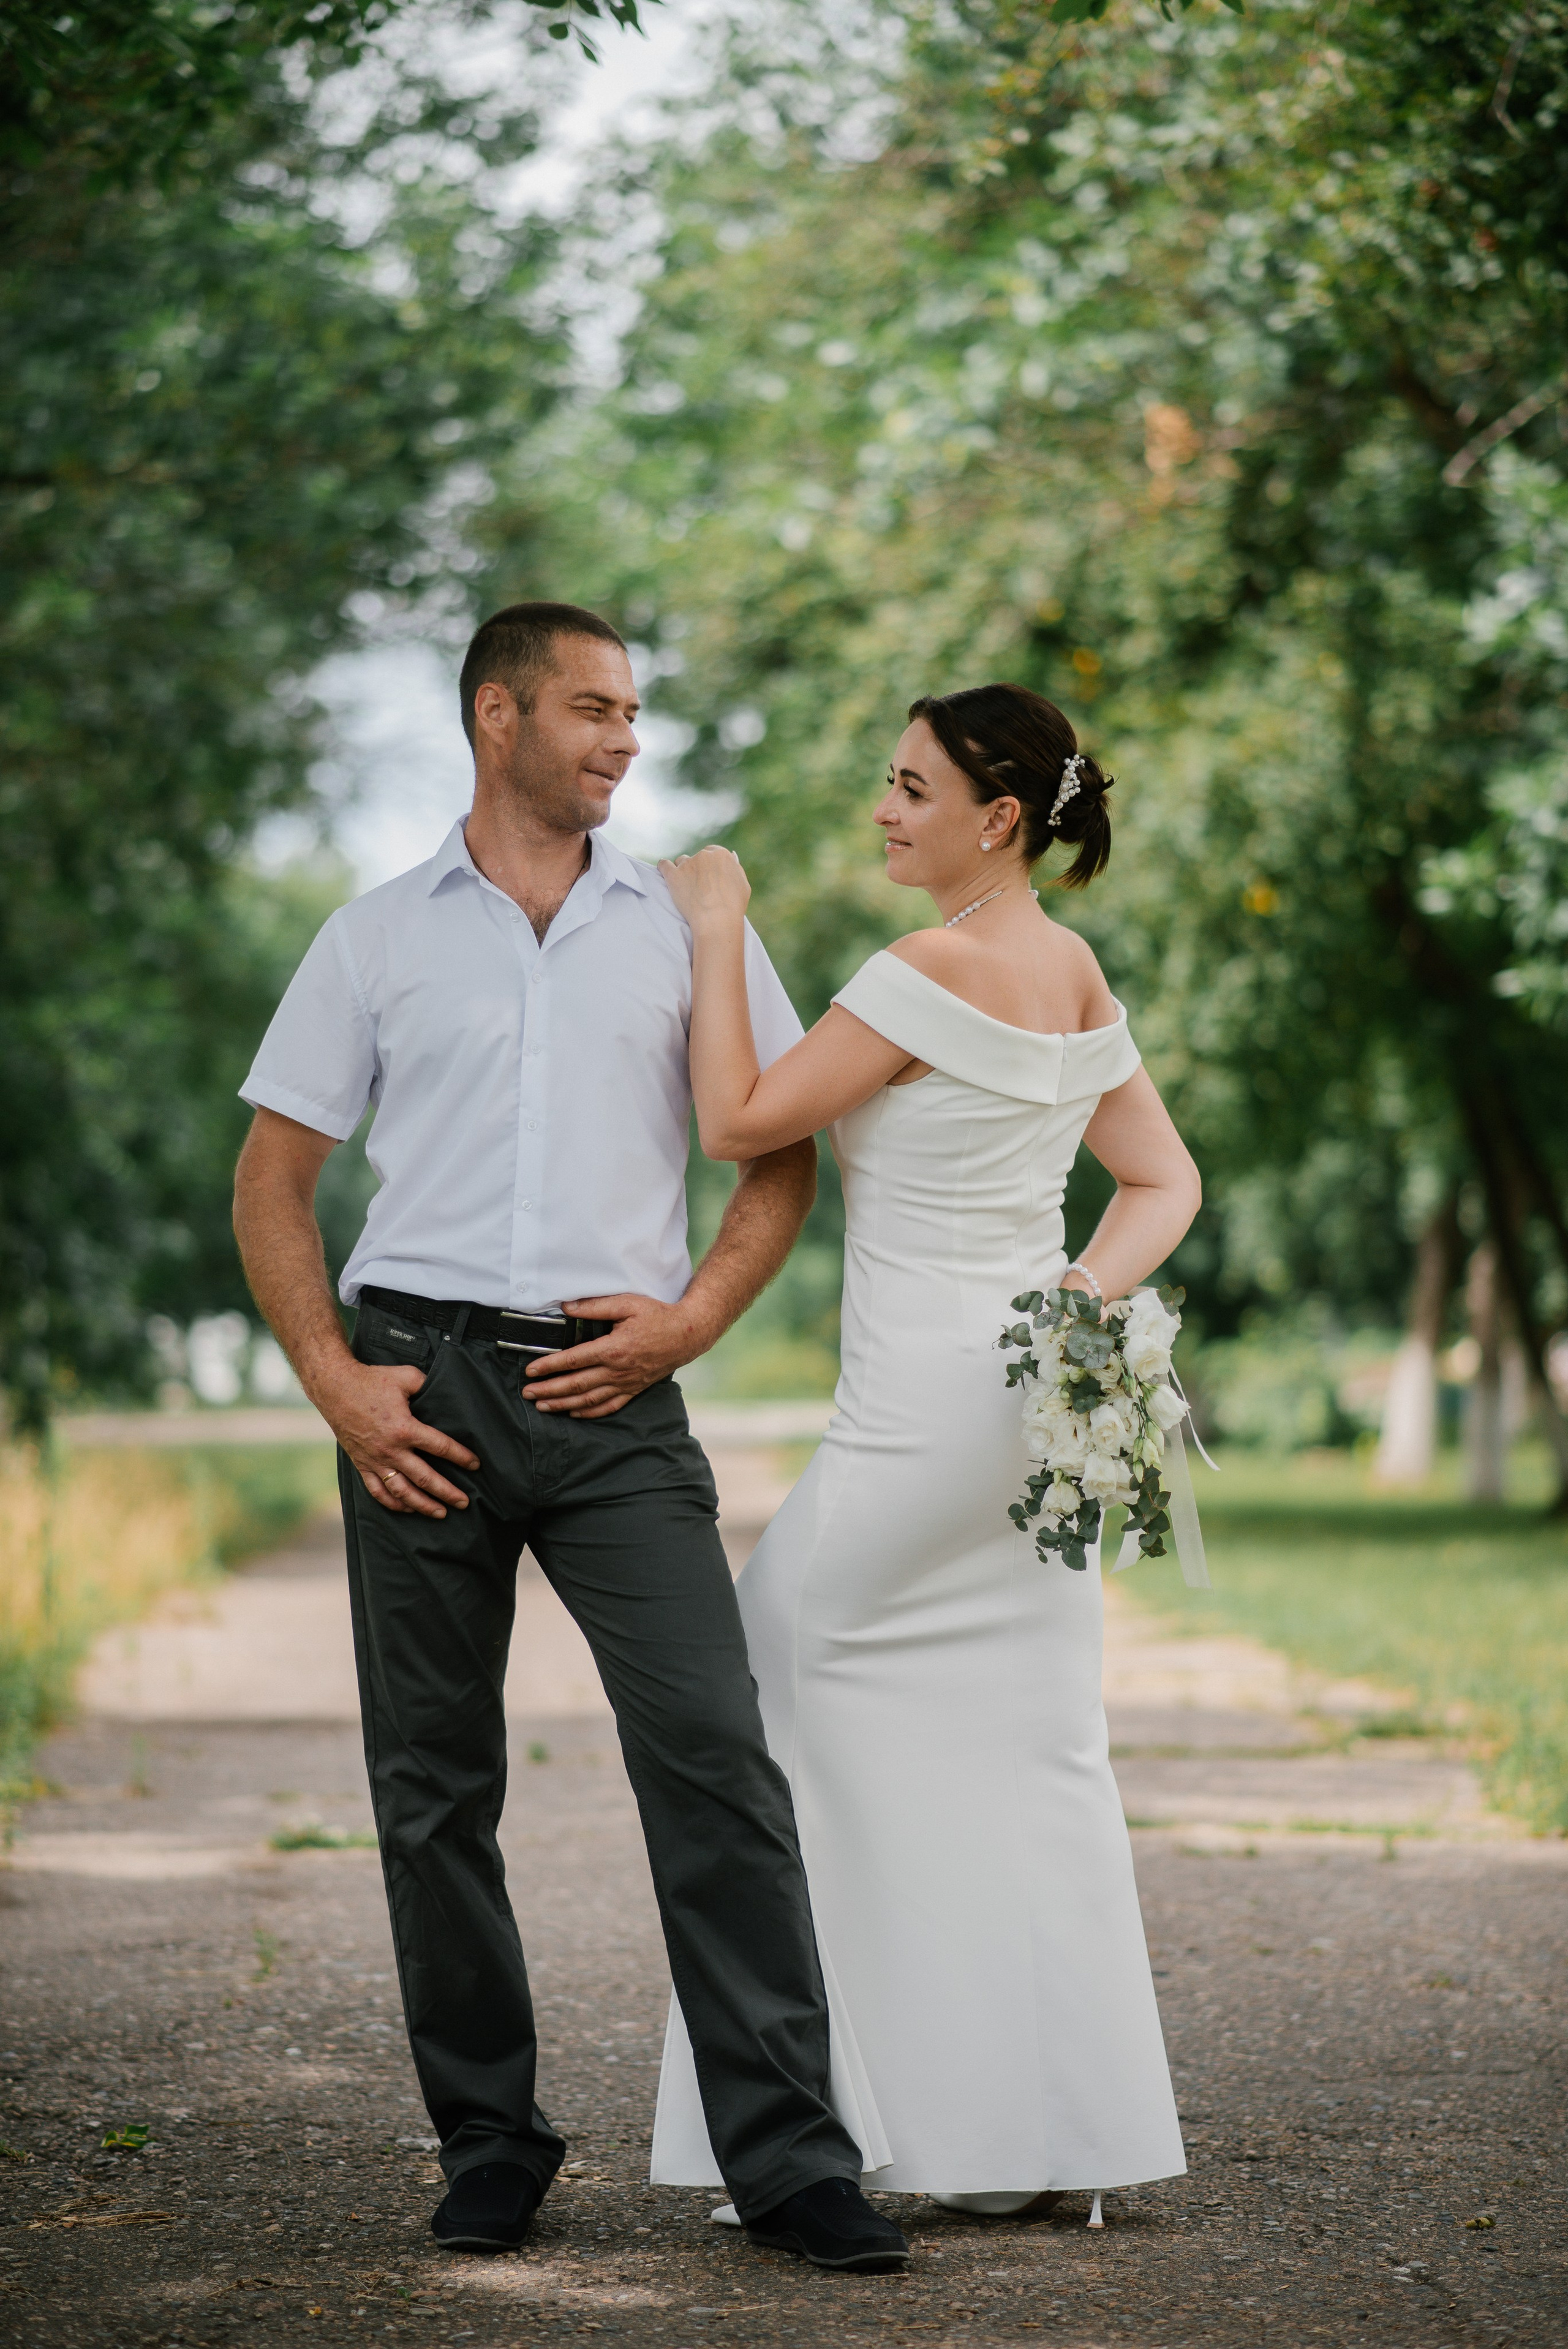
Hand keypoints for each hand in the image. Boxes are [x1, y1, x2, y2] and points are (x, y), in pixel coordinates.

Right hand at [317, 1358, 479, 1516]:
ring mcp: (375, 1460)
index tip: (476, 1465)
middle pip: (425, 1478)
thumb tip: (446, 1392)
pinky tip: (408, 1509)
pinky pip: (378, 1491)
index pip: (441, 1447)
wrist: (335, 1387)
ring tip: (440, 1513)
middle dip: (447, 1492)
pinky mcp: (361, 1464)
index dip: (461, 1457)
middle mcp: (391, 1450)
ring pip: (402, 1492)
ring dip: (423, 1505)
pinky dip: (393, 1503)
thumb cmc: (372, 1380)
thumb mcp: (406, 1377)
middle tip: (464, 1503)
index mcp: (405, 1429)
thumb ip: (429, 1385)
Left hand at [522, 1293, 706, 1418]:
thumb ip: (595, 1306)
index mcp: (613, 1349)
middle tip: (527, 1393)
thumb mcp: (627, 1303)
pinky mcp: (634, 1390)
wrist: (687, 1335)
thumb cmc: (657, 1316)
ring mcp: (626, 1383)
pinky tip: (574, 1413)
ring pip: (589, 1399)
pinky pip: (609, 1406)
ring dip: (563, 1404)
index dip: (549, 1367)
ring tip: (542, 1406)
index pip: (573, 1361)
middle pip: (576, 1385)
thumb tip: (566, 1307)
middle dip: (549, 1390)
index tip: (531, 1371)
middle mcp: (618, 1371)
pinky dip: (589, 1412)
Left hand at [658, 845, 750, 927]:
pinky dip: (663, 867)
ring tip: (685, 887)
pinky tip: (665, 873)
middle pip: (697, 857)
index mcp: (721, 855)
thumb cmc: (733, 906)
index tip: (708, 875)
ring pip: (681, 861)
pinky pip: (663, 865)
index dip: (709, 865)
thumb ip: (735, 868)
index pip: (712, 852)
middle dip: (697, 868)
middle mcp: (704, 855)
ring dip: (682, 870)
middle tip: (698, 886)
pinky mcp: (673, 875)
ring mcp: (687, 864)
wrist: (717, 920)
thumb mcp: (743, 885)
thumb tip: (732, 857)